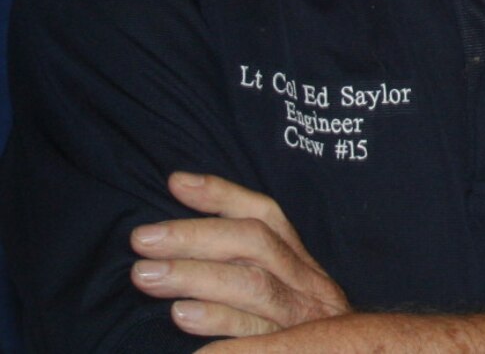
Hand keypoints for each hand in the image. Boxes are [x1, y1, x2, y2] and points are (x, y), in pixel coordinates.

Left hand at [129, 171, 350, 338]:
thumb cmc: (298, 337)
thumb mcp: (281, 296)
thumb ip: (241, 268)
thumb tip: (180, 226)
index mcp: (300, 266)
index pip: (265, 216)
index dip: (223, 195)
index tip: (175, 183)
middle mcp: (307, 285)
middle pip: (255, 244)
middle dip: (195, 236)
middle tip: (142, 240)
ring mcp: (301, 319)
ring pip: (253, 285)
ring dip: (196, 276)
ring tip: (146, 276)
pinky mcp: (295, 351)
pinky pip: (256, 334)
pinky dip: (219, 322)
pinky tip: (182, 316)